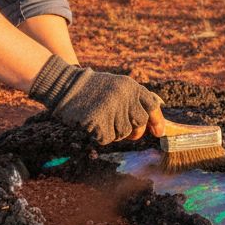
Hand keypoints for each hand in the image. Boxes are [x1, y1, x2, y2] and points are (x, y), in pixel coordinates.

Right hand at [28, 56, 162, 144]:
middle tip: (121, 128)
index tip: (158, 133)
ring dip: (113, 132)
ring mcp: (112, 109)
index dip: (157, 122)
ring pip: (123, 134)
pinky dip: (100, 135)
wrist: (66, 85)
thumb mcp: (118, 87)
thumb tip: (154, 123)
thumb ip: (135, 100)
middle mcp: (124, 96)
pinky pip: (107, 138)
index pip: (152, 107)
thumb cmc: (93, 89)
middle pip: (139, 124)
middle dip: (133, 131)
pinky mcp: (99, 121)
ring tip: (101, 119)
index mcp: (131, 86)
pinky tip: (93, 124)